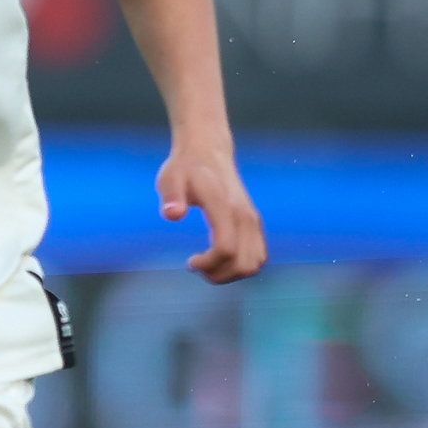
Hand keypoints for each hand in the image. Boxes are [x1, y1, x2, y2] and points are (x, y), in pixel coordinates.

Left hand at [157, 141, 264, 282]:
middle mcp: (244, 215)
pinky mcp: (254, 224)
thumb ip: (171, 196)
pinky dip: (239, 266)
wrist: (209, 153)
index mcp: (224, 206)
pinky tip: (218, 258)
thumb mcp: (169, 178)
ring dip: (230, 273)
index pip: (225, 248)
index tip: (190, 262)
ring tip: (207, 264)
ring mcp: (253, 220)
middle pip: (243, 263)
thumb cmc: (185, 169)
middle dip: (219, 274)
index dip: (208, 264)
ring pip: (254, 264)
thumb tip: (173, 215)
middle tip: (197, 265)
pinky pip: (257, 257)